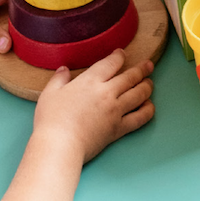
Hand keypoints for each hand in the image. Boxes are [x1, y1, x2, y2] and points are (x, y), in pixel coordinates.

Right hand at [33, 50, 154, 163]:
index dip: (119, 56)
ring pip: (140, 93)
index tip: (122, 53)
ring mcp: (116, 110)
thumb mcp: (49, 95)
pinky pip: (140, 117)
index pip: (112, 63)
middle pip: (131, 76)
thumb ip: (58, 80)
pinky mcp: (119, 128)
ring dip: (147, 86)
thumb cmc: (51, 120)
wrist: (59, 146)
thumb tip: (63, 69)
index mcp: (91, 81)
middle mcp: (108, 92)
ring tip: (150, 83)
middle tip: (149, 65)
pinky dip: (148, 110)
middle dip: (142, 68)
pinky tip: (149, 106)